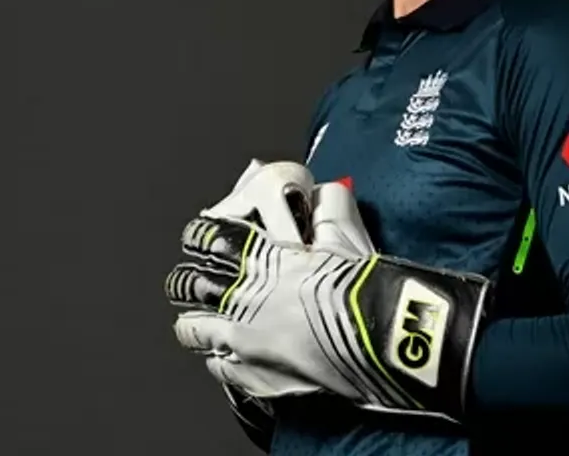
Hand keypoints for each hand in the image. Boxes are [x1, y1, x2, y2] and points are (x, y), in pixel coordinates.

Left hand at [165, 179, 489, 423]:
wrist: (380, 342)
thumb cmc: (361, 288)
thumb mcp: (347, 237)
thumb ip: (331, 208)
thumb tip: (328, 192)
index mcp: (258, 260)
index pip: (207, 239)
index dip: (199, 237)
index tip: (200, 237)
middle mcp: (241, 300)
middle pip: (188, 286)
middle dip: (187, 281)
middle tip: (194, 279)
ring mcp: (242, 342)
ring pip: (192, 329)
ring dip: (196, 321)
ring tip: (203, 318)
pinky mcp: (253, 377)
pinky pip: (217, 366)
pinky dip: (219, 357)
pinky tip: (230, 354)